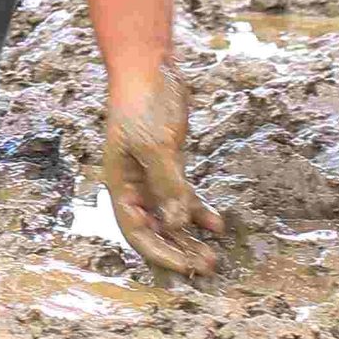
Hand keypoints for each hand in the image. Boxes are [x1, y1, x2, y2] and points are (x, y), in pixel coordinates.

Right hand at [100, 68, 224, 275]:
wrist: (148, 69)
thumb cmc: (143, 105)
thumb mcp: (156, 146)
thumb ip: (168, 187)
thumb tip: (178, 224)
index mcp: (120, 185)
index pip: (137, 233)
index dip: (161, 254)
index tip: (187, 269)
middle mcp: (134, 186)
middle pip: (155, 230)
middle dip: (180, 251)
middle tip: (209, 267)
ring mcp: (151, 175)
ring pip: (171, 217)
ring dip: (191, 237)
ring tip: (215, 255)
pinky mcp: (168, 163)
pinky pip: (183, 197)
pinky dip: (199, 212)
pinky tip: (218, 224)